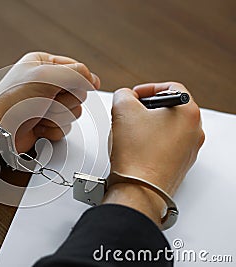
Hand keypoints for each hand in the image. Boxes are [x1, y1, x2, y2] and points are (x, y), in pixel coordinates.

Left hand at [0, 52, 99, 153]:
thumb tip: (92, 79)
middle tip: (46, 100)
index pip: (77, 68)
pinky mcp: (45, 124)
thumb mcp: (46, 76)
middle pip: (78, 92)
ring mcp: (46, 104)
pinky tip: (38, 127)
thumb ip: (76, 73)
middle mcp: (46, 83)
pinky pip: (64, 127)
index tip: (79, 85)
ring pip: (74, 111)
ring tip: (38, 114)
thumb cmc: (12, 101)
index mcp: (44, 64)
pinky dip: (53, 129)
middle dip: (64, 100)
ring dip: (57, 115)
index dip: (80, 79)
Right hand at [104, 82, 204, 223]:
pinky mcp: (178, 165)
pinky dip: (149, 144)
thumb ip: (123, 94)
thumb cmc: (137, 154)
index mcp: (188, 113)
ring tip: (128, 134)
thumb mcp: (123, 110)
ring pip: (166, 129)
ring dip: (146, 127)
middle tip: (129, 113)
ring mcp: (188, 150)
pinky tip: (133, 150)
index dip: (148, 88)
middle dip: (146, 109)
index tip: (135, 95)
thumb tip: (125, 96)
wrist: (140, 189)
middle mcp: (194, 132)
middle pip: (169, 109)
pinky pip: (164, 146)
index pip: (171, 88)